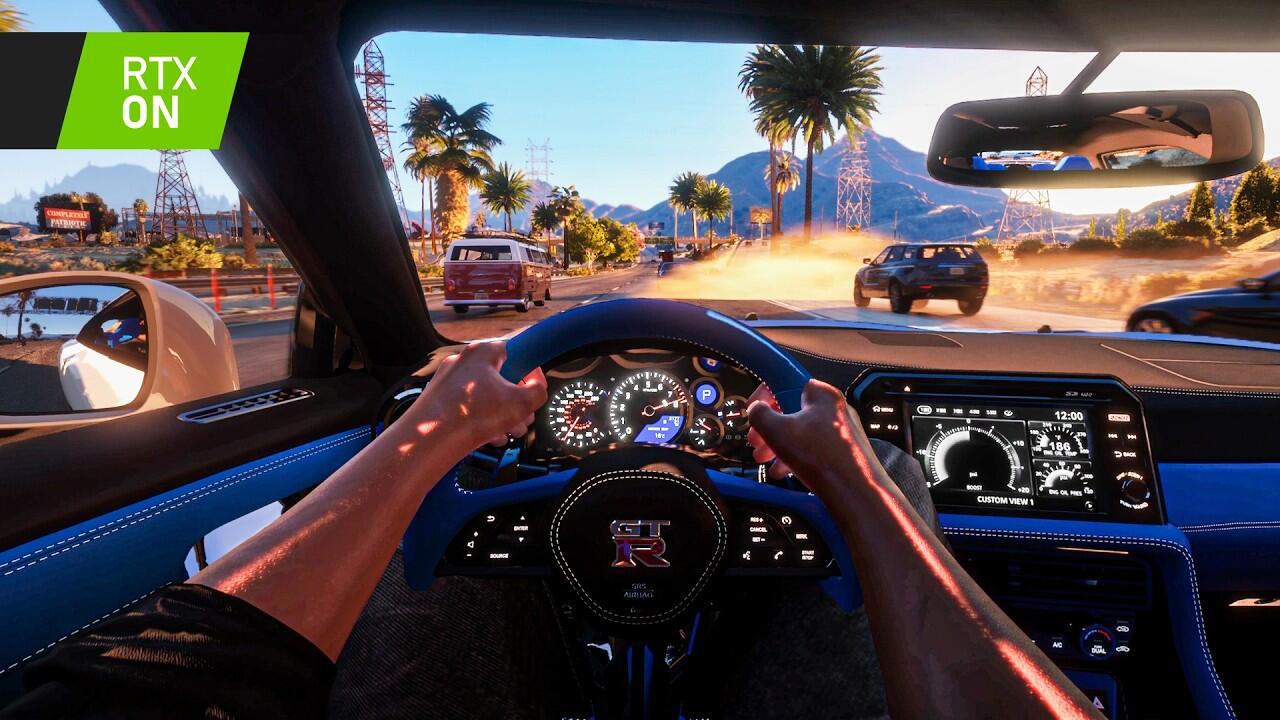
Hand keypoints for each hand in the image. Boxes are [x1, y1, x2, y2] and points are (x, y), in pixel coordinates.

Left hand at [406, 341, 547, 449]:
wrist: (430, 441)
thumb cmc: (472, 416)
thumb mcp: (521, 403)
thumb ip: (537, 392)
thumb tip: (536, 389)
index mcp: (482, 352)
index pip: (516, 350)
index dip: (531, 370)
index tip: (536, 387)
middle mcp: (462, 362)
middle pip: (501, 377)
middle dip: (518, 401)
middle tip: (524, 417)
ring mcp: (448, 382)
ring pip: (485, 396)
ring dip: (503, 415)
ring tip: (509, 433)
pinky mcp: (439, 402)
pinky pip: (468, 408)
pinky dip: (482, 422)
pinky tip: (489, 438)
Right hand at [746, 380, 873, 494]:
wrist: (856, 492)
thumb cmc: (821, 458)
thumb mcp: (776, 431)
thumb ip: (759, 414)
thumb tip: (756, 410)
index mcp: (822, 394)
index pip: (786, 381)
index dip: (764, 395)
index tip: (753, 408)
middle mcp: (834, 409)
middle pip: (791, 410)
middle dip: (768, 427)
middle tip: (755, 440)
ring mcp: (841, 431)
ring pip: (801, 432)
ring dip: (778, 445)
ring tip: (765, 460)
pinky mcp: (844, 452)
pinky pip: (814, 448)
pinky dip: (796, 457)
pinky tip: (783, 471)